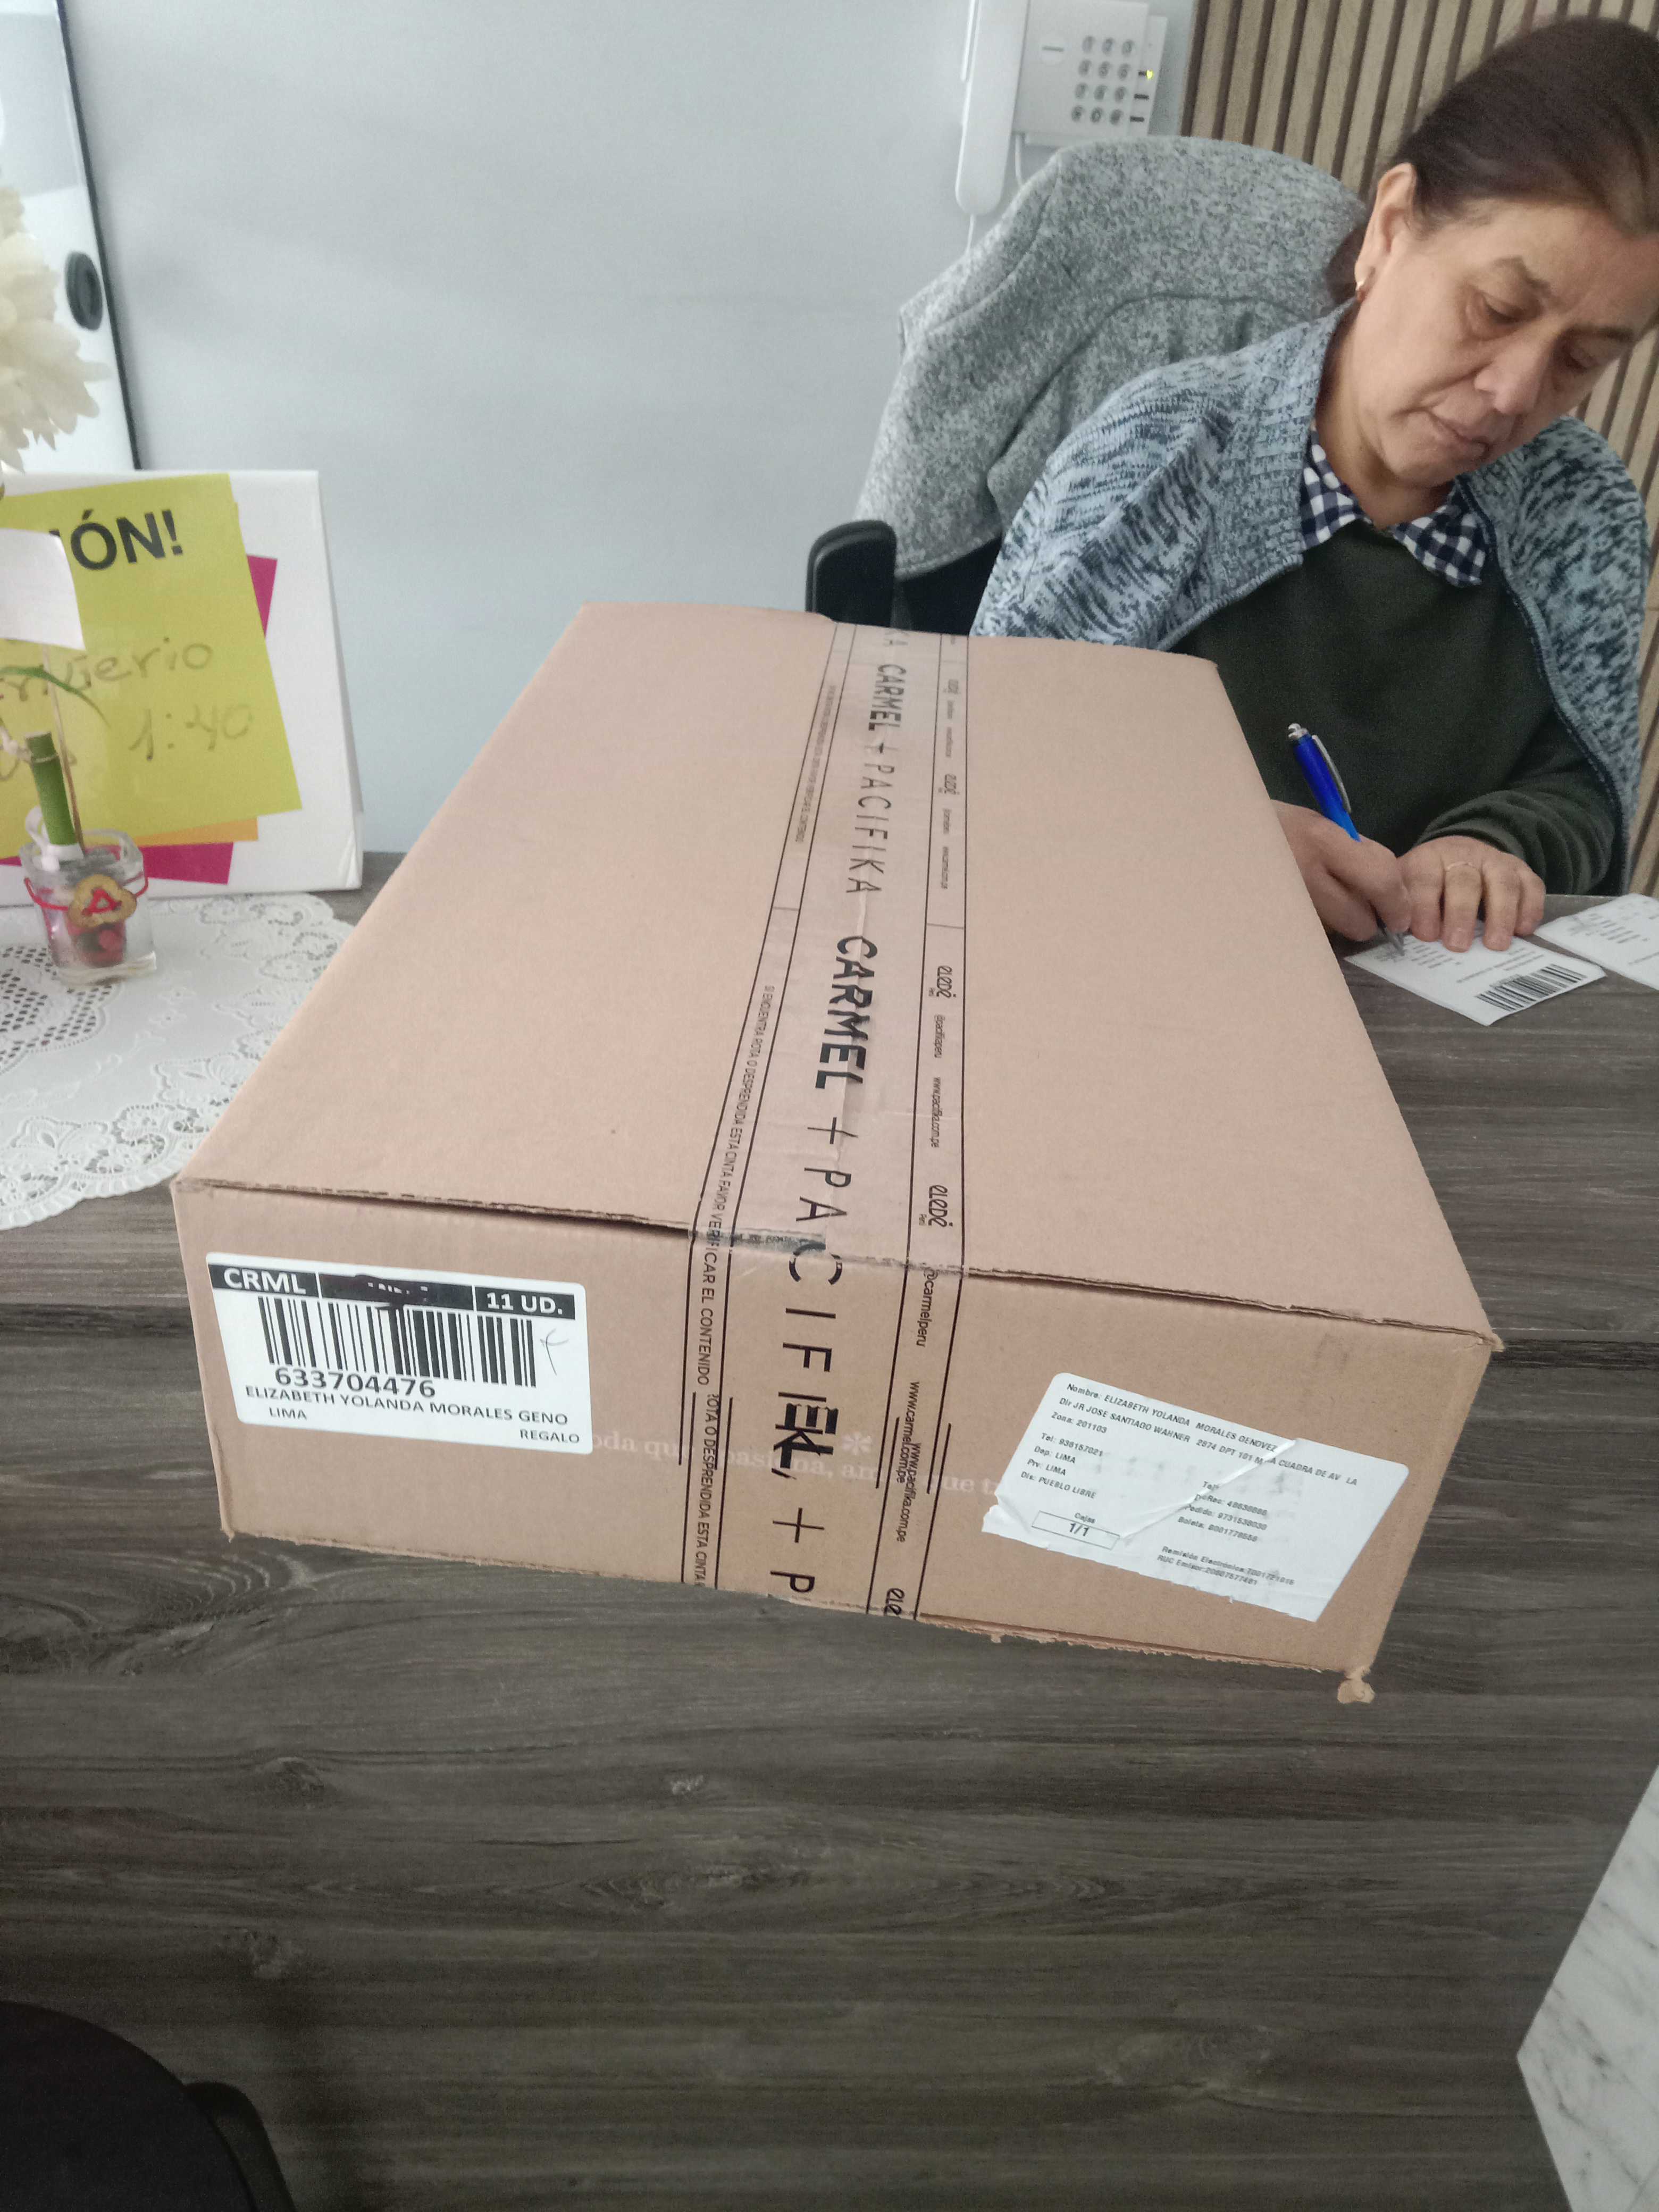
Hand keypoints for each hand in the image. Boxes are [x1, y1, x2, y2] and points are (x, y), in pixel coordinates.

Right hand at [1272, 803, 1411, 942]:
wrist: (1220, 827)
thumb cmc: (1272, 822)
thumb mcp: (1318, 823)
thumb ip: (1356, 851)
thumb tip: (1389, 887)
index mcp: (1322, 840)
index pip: (1381, 881)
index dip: (1398, 904)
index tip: (1400, 917)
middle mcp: (1303, 874)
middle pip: (1357, 923)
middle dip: (1365, 920)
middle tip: (1360, 908)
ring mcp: (1284, 901)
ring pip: (1332, 933)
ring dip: (1335, 924)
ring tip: (1321, 900)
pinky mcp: (1269, 919)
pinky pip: (1308, 934)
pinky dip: (1312, 926)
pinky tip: (1302, 907)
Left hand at [1400, 836, 1543, 951]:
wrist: (1457, 855)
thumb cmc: (1427, 885)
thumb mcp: (1406, 890)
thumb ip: (1403, 911)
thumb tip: (1403, 940)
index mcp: (1428, 860)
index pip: (1425, 879)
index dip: (1425, 907)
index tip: (1426, 936)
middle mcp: (1463, 855)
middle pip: (1464, 880)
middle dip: (1461, 914)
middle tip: (1458, 945)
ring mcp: (1494, 861)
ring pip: (1502, 881)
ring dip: (1500, 914)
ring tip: (1496, 945)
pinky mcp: (1520, 870)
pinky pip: (1531, 885)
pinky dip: (1530, 907)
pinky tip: (1523, 930)